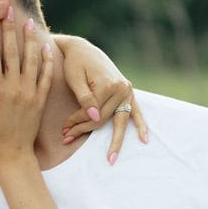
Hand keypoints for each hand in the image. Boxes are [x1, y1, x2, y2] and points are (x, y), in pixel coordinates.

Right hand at [0, 8, 52, 163]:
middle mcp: (15, 89)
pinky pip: (45, 76)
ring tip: (28, 21)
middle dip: (9, 29)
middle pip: (12, 52)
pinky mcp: (40, 100)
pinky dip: (46, 60)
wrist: (13, 158)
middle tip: (8, 9)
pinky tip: (46, 47)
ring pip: (31, 60)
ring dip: (29, 39)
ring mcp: (30, 94)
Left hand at [56, 35, 146, 163]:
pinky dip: (140, 125)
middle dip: (84, 130)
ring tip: (111, 159)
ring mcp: (127, 91)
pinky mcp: (128, 92)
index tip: (63, 130)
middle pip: (103, 119)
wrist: (82, 49)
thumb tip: (95, 118)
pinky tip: (144, 139)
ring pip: (118, 121)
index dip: (75, 123)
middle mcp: (121, 88)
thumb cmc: (74, 63)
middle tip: (67, 139)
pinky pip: (136, 112)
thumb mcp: (75, 78)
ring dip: (114, 140)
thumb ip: (84, 99)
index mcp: (107, 85)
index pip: (91, 114)